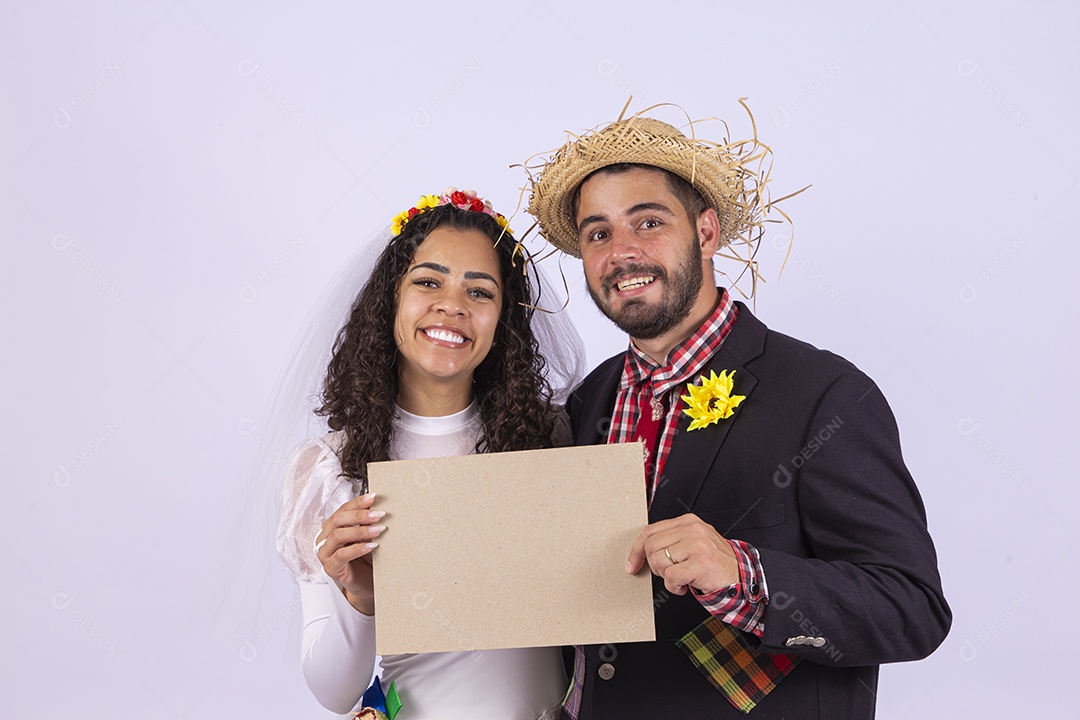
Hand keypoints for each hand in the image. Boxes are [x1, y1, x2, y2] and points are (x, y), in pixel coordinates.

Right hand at [315, 492, 384, 614]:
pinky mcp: (330, 568)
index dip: (357, 503)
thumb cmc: (366, 559)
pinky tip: (371, 546)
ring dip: (360, 531)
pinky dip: (357, 549)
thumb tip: (380, 506)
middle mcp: (325, 538)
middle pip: (338, 520)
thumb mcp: (368, 537)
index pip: (342, 510)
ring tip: (379, 529)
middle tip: (379, 514)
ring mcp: (325, 554)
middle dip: (359, 515)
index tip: (374, 497)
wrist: (366, 584)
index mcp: (332, 527)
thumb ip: (368, 523)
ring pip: (337, 536)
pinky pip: (341, 556)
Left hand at [626, 513, 737, 595]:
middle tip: (669, 573)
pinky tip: (685, 586)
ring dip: (666, 577)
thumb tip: (641, 551)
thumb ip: (671, 540)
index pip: (650, 531)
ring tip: (680, 578)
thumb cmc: (714, 563)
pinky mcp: (700, 563)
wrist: (742, 577)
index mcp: (688, 522)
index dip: (636, 550)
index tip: (632, 564)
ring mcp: (697, 545)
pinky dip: (674, 587)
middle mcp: (692, 529)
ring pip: (659, 562)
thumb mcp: (693, 543)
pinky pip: (671, 577)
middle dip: (654, 566)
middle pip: (651, 546)